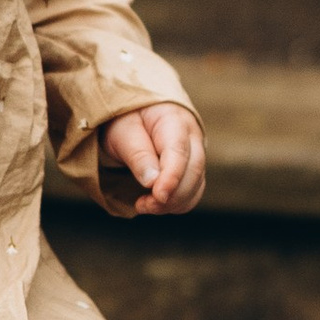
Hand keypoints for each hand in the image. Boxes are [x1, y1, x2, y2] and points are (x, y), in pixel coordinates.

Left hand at [101, 101, 205, 216]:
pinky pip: (192, 193)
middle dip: (171, 195)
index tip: (158, 196)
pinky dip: (176, 204)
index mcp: (174, 119)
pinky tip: (154, 204)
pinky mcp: (193, 171)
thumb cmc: (126, 119)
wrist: (132, 114)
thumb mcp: (123, 131)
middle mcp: (192, 137)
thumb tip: (152, 181)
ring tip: (143, 204)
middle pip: (193, 171)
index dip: (171, 177)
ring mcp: (196, 154)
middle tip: (143, 205)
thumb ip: (138, 155)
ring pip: (196, 186)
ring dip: (172, 203)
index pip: (179, 151)